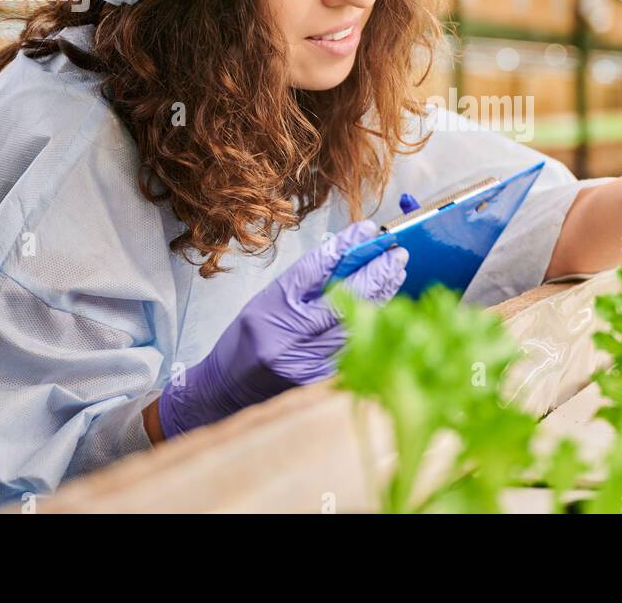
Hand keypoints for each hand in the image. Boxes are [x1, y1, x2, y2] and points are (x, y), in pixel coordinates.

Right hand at [158, 220, 407, 437]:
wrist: (224, 390)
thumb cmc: (246, 341)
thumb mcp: (268, 300)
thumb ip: (306, 282)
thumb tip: (346, 254)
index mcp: (273, 305)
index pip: (316, 268)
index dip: (346, 246)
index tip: (368, 230)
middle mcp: (289, 333)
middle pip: (344, 295)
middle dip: (375, 270)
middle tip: (396, 252)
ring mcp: (307, 360)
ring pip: (357, 321)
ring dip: (382, 295)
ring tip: (397, 273)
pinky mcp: (320, 381)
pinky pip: (355, 347)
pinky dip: (374, 324)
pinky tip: (388, 306)